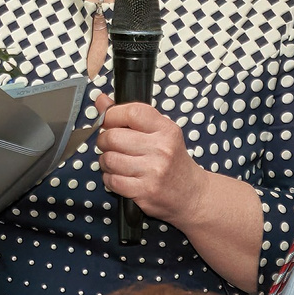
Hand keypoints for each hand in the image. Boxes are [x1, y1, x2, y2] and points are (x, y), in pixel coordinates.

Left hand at [92, 92, 202, 222]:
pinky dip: (109, 178)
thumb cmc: (174, 162)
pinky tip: (120, 176)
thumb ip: (130, 116)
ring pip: (109, 159)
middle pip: (113, 136)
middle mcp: (161, 149)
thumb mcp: (160, 133)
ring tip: (116, 163)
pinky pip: (111, 180)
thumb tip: (101, 100)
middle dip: (104, 141)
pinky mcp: (145, 190)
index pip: (132, 112)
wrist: (192, 194)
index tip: (108, 120)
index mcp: (166, 130)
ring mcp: (153, 171)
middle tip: (110, 145)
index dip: (112, 115)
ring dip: (106, 161)